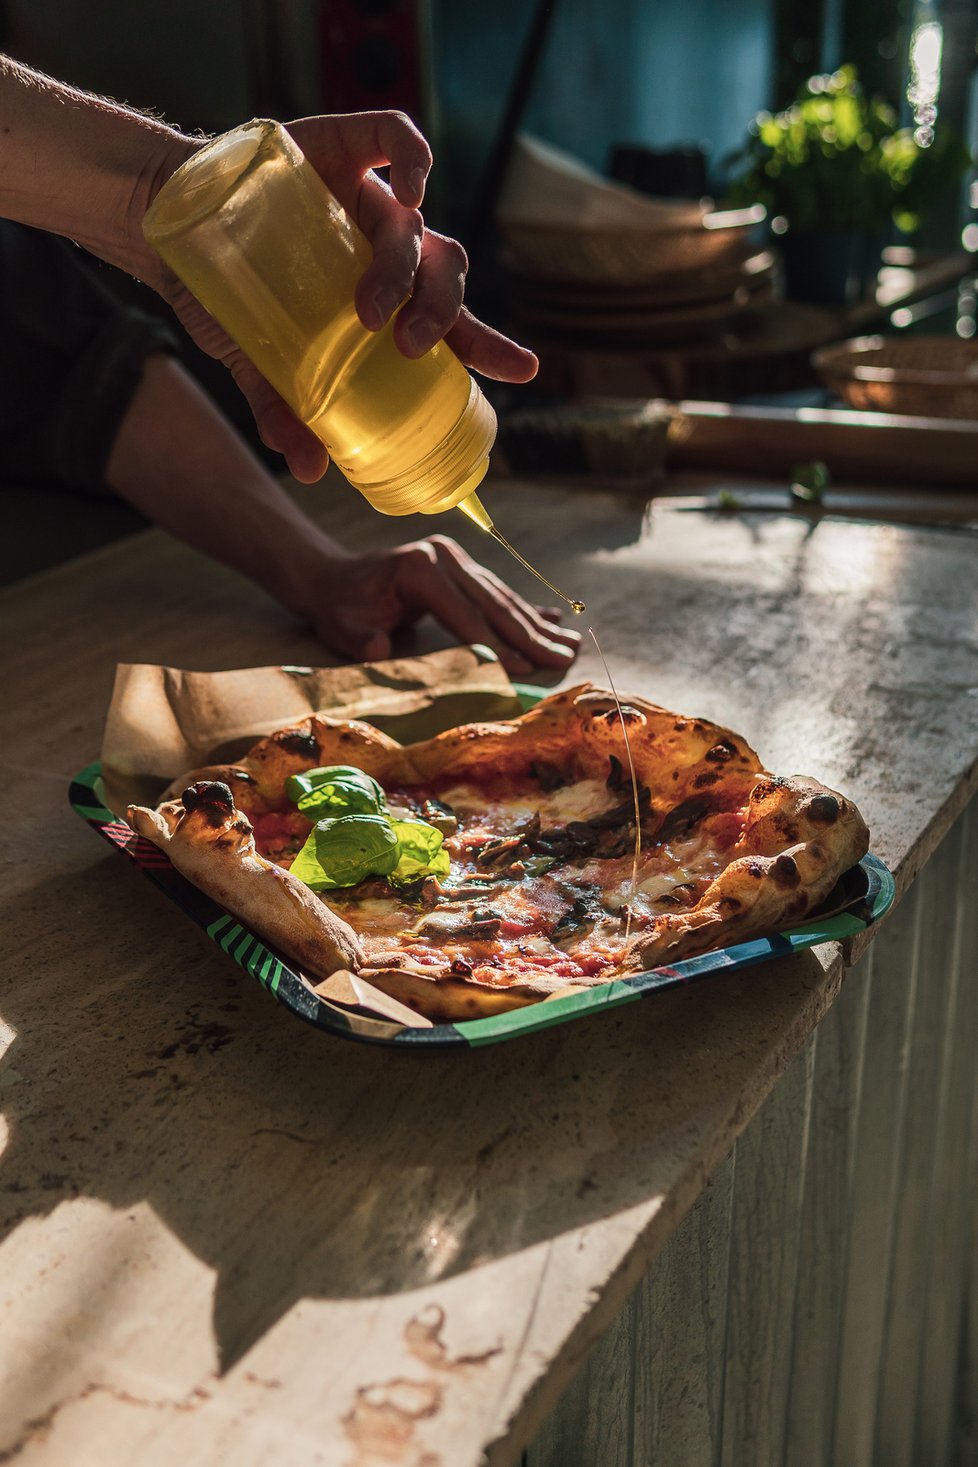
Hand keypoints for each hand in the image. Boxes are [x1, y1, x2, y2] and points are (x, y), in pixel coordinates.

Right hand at [141, 112, 537, 481]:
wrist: (167, 220)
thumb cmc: (225, 293)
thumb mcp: (255, 357)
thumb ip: (284, 405)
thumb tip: (309, 471)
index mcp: (383, 297)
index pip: (454, 324)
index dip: (491, 344)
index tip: (525, 370)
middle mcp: (385, 245)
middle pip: (445, 273)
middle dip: (441, 313)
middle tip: (409, 347)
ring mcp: (367, 194)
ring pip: (419, 225)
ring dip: (404, 271)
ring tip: (370, 311)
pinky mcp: (343, 142)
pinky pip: (396, 137)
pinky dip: (415, 156)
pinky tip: (415, 189)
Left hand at [297, 535, 580, 676]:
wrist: (334, 578)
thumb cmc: (341, 608)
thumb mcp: (343, 628)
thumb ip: (362, 641)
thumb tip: (380, 649)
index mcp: (420, 568)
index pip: (465, 613)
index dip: (496, 643)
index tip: (526, 668)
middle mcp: (445, 557)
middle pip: (494, 602)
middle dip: (530, 635)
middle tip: (564, 659)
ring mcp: (456, 559)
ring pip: (503, 597)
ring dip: (537, 625)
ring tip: (570, 646)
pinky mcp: (462, 567)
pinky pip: (499, 593)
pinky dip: (527, 611)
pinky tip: (556, 621)